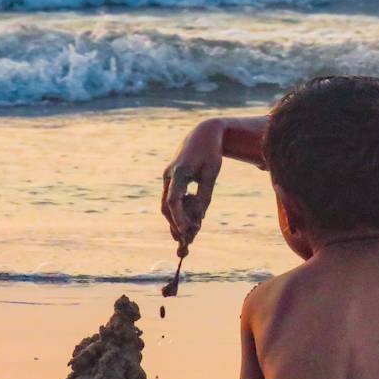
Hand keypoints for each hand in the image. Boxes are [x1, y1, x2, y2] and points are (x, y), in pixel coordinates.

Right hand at [161, 121, 224, 245]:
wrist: (203, 134)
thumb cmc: (210, 153)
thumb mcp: (212, 174)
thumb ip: (205, 196)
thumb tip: (199, 219)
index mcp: (179, 173)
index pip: (174, 200)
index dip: (179, 218)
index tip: (187, 232)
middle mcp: (169, 176)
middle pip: (167, 207)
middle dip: (175, 225)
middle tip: (185, 245)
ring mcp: (168, 178)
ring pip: (167, 205)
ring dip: (176, 222)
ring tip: (187, 240)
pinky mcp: (172, 180)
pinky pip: (172, 200)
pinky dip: (179, 213)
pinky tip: (190, 224)